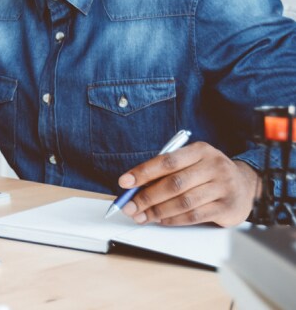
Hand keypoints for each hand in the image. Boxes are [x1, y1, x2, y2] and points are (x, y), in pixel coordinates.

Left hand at [117, 142, 259, 226]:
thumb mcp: (192, 163)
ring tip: (141, 216)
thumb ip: (167, 171)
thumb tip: (135, 186)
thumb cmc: (209, 173)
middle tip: (129, 206)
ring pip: (183, 201)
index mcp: (200, 150)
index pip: (167, 161)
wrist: (245, 186)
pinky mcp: (227, 207)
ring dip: (157, 211)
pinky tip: (161, 220)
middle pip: (173, 183)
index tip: (125, 182)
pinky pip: (194, 215)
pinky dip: (174, 219)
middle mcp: (213, 166)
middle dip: (147, 196)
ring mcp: (222, 187)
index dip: (143, 172)